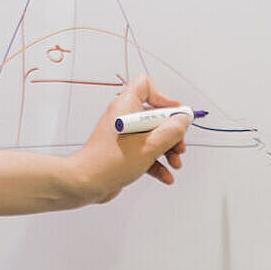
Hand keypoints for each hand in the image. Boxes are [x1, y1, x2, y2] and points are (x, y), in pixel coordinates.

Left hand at [68, 74, 188, 202]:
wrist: (86, 183)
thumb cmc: (110, 162)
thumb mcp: (150, 145)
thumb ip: (172, 130)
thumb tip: (184, 119)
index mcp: (126, 107)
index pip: (145, 86)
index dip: (163, 97)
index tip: (175, 114)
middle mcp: (124, 118)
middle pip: (156, 116)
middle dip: (171, 133)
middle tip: (179, 146)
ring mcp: (124, 135)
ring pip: (153, 136)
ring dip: (167, 150)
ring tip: (175, 163)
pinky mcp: (124, 151)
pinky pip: (145, 151)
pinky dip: (157, 162)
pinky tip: (166, 175)